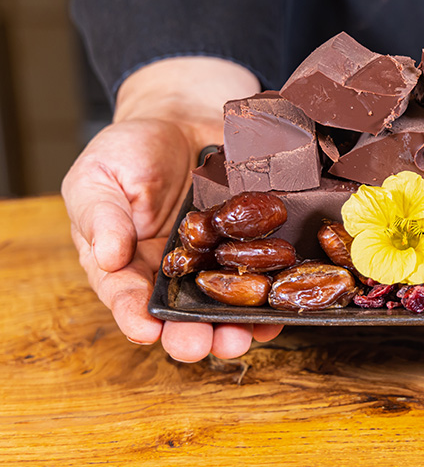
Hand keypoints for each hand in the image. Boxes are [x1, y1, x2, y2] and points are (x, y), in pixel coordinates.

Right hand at [61, 58, 281, 361]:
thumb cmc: (132, 151)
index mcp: (125, 263)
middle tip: (203, 346)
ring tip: (244, 336)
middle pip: (179, 316)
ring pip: (223, 308)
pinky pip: (262, 278)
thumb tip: (107, 256)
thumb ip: (101, 216)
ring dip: (234, 328)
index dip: (135, 317)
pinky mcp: (249, 249)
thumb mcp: (100, 176)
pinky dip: (272, 298)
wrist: (185, 120)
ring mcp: (213, 265)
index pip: (126, 298)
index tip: (146, 331)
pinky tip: (281, 309)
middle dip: (192, 336)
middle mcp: (171, 275)